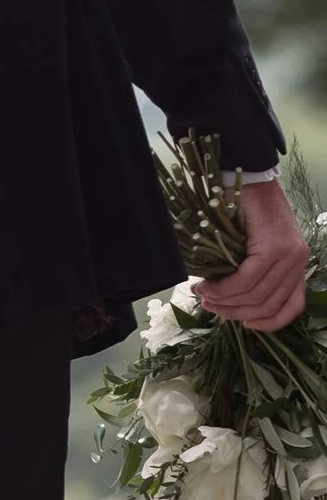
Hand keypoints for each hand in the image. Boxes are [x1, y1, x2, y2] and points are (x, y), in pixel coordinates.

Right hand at [195, 174, 311, 332]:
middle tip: (208, 306)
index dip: (266, 323)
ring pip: (255, 296)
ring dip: (224, 301)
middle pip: (267, 306)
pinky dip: (223, 288)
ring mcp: (290, 255)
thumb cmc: (246, 208)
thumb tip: (228, 302)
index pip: (290, 307)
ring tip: (201, 294)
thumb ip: (250, 272)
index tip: (241, 322)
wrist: (248, 175)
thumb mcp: (253, 246)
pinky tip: (207, 286)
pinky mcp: (274, 248)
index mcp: (297, 264)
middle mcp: (299, 261)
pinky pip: (246, 280)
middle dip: (234, 313)